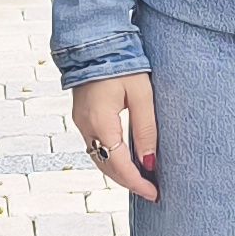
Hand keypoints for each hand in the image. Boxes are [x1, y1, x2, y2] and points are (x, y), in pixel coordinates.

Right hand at [73, 73, 157, 200]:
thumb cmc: (123, 63)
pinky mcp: (81, 116)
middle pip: (106, 167)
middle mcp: (86, 126)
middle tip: (151, 192)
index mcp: (101, 122)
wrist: (95, 42)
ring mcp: (80, 122)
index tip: (154, 194)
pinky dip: (110, 159)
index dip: (137, 183)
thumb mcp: (142, 95)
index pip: (118, 164)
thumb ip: (146, 130)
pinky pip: (95, 146)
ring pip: (98, 159)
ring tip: (141, 181)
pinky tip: (125, 161)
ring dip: (118, 173)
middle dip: (129, 182)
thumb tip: (149, 163)